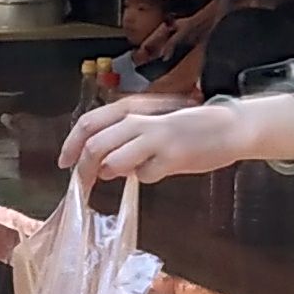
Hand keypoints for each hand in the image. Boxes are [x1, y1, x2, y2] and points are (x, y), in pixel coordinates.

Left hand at [66, 87, 255, 186]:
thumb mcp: (152, 122)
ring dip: (113, 171)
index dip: (71, 145)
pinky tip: (161, 168)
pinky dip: (147, 176)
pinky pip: (145, 175)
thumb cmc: (187, 127)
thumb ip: (125, 136)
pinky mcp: (172, 156)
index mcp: (133, 108)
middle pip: (95, 146)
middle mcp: (141, 120)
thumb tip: (99, 159)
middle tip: (84, 185)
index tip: (65, 163)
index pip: (88, 123)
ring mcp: (156, 137)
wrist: (229, 126)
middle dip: (84, 169)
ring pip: (113, 161)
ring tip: (126, 171)